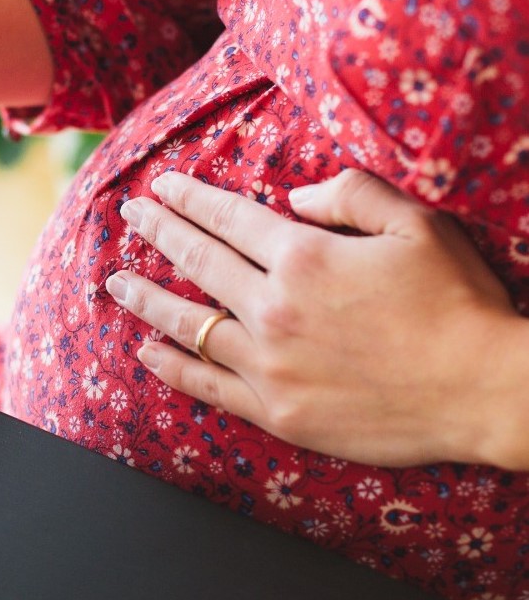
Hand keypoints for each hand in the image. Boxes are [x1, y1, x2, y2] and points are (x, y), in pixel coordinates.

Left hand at [104, 169, 527, 468]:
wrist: (485, 390)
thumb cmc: (457, 303)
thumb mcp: (416, 224)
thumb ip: (350, 194)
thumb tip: (294, 196)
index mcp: (303, 256)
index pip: (227, 217)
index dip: (189, 198)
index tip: (161, 187)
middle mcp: (273, 307)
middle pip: (198, 260)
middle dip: (157, 232)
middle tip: (129, 216)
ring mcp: (268, 364)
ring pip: (188, 323)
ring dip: (145, 297)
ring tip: (115, 282)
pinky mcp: (276, 411)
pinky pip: (206, 385)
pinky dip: (171, 366)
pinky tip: (146, 350)